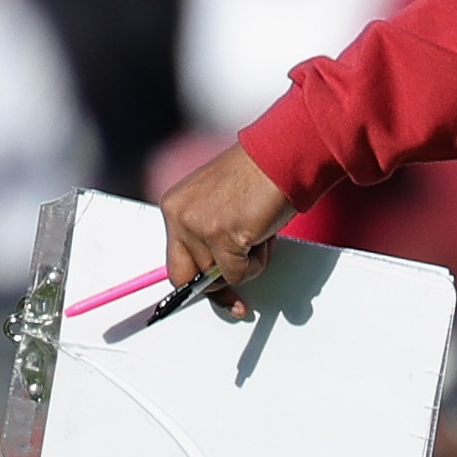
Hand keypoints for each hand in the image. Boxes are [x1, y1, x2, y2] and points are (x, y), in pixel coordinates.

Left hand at [159, 141, 301, 314]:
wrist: (281, 157)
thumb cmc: (259, 177)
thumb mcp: (218, 204)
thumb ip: (208, 233)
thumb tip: (214, 273)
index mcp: (175, 206)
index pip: (175, 260)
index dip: (195, 282)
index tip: (210, 295)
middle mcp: (179, 216)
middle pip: (188, 276)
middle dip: (216, 288)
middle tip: (237, 300)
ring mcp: (199, 226)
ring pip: (217, 277)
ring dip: (245, 265)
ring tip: (258, 235)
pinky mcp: (222, 236)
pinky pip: (238, 274)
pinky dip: (257, 263)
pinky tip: (263, 235)